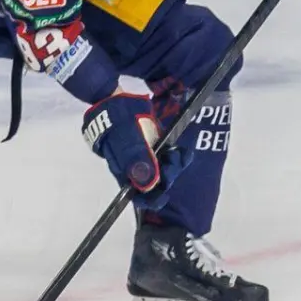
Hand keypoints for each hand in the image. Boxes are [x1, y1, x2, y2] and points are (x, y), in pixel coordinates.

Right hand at [82, 93, 190, 208]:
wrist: (116, 101)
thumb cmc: (118, 121)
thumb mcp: (127, 139)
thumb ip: (137, 160)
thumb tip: (148, 185)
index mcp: (123, 171)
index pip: (137, 194)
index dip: (151, 199)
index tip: (164, 196)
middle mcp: (134, 168)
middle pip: (153, 183)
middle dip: (167, 177)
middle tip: (174, 162)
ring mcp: (143, 157)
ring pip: (162, 170)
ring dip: (173, 166)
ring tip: (179, 155)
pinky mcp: (152, 147)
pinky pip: (165, 157)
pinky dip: (175, 156)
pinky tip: (183, 152)